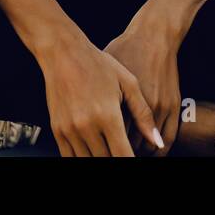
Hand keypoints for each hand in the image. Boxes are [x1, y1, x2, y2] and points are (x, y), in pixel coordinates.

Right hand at [36, 32, 160, 156]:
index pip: (123, 156)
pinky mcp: (57, 129)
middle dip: (118, 159)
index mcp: (108, 116)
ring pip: (88, 161)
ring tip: (109, 150)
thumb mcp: (128, 83)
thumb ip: (143, 115)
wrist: (63, 52)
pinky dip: (83, 158)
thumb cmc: (98, 64)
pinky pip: (69, 157)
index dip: (132, 162)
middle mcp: (87, 126)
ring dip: (101, 159)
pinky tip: (93, 152)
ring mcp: (70, 129)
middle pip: (107, 161)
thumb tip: (157, 141)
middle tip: (124, 151)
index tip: (136, 159)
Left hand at [103, 21, 182, 156]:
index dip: (105, 148)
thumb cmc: (126, 49)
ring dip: (138, 152)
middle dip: (118, 151)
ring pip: (148, 147)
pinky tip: (149, 151)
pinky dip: (158, 151)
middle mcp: (139, 109)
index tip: (100, 150)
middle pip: (127, 146)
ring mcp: (159, 109)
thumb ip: (97, 98)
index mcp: (118, 102)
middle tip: (113, 152)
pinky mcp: (173, 107)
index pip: (110, 138)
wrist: (153, 35)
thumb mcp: (105, 73)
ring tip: (129, 152)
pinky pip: (168, 140)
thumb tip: (83, 119)